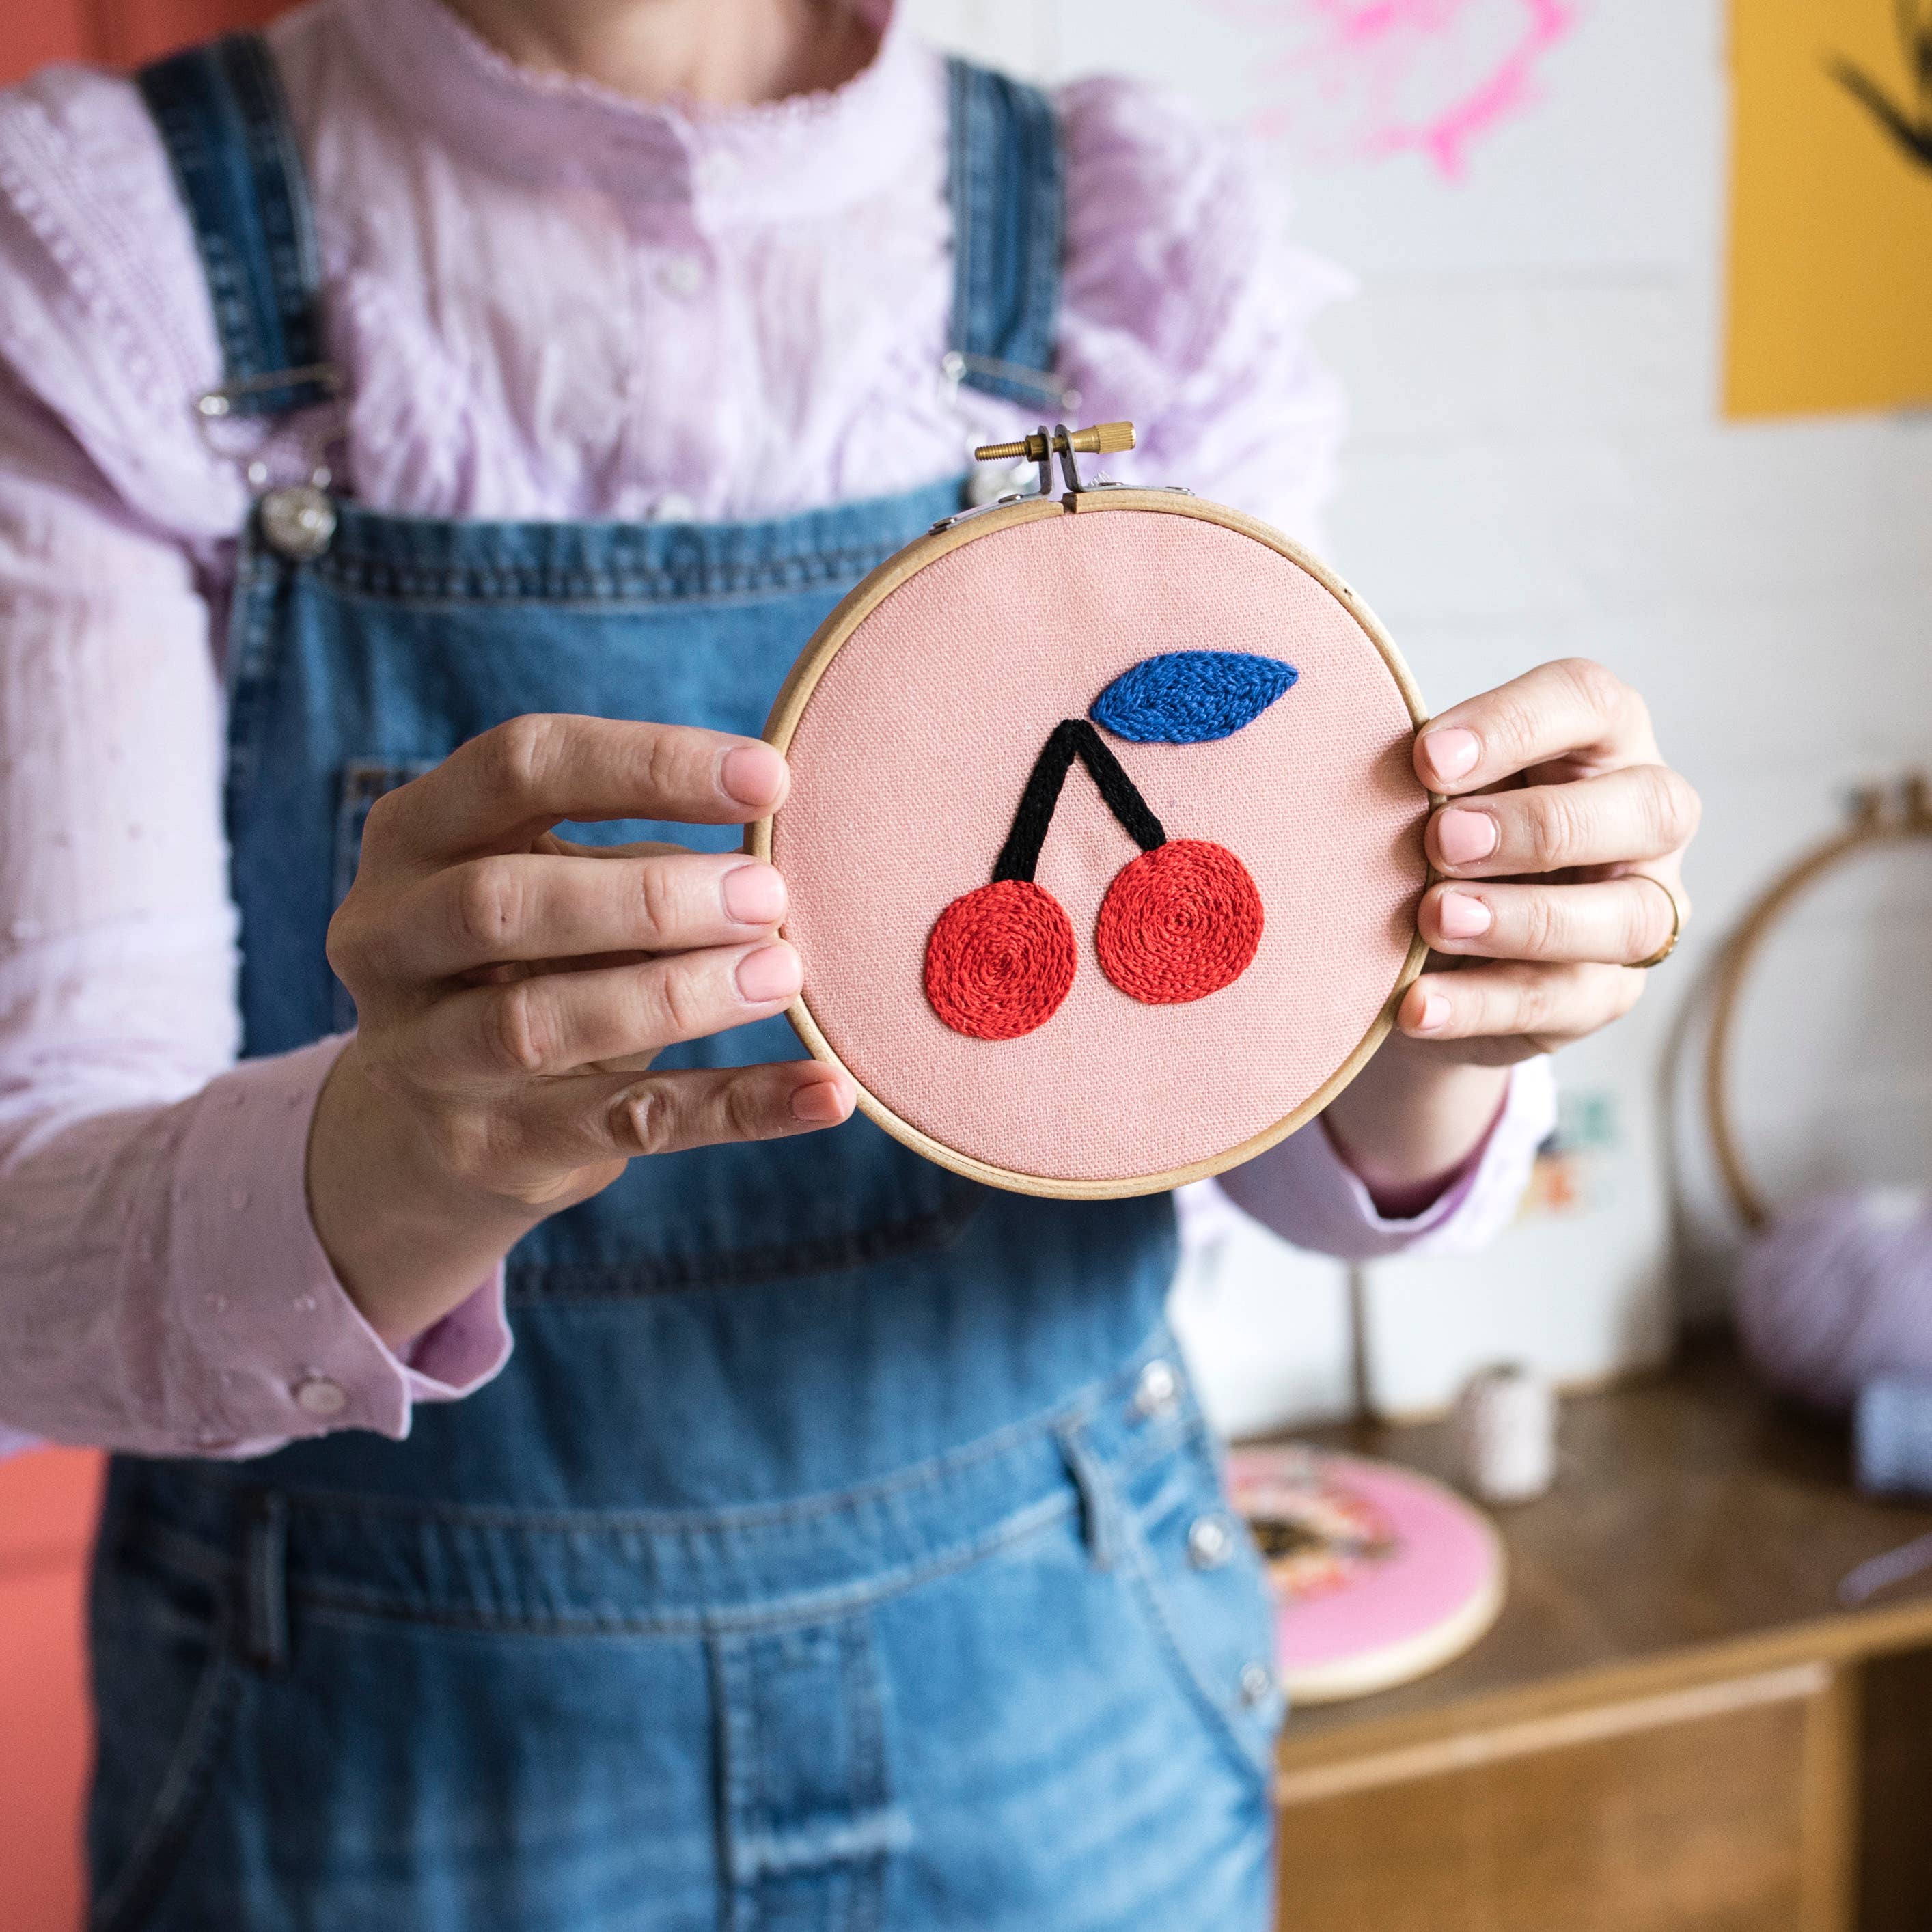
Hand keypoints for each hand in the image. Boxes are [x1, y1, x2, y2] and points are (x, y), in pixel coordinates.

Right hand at [309, 714, 852, 1343]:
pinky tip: (826, 1091)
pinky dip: (737, 1106)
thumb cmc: (519, 968)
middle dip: (648, 896)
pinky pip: (625, 1124)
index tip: (772, 779)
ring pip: (540, 1023)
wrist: (419, 1136)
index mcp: (413, 836)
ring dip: (677, 995)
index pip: (519, 767)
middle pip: (503, 903)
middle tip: (770, 897)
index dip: (648, 764)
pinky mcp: (488, 1149)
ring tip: (785, 974)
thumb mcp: (547, 888)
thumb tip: (778, 848)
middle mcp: (387, 940)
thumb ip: (631, 859)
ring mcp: (424, 1056)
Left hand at [1319, 660, 1696, 1205]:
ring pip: (1627, 917)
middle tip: (1439, 840)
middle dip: (1536, 826)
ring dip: (1524, 918)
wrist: (1432, 947)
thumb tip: (1322, 760)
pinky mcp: (1605, 993)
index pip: (1588, 703)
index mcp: (1599, 737)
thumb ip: (1414, 777)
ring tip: (1434, 920)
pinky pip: (1564, 1002)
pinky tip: (1415, 1004)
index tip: (1424, 758)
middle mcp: (1644, 818)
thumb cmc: (1430, 832)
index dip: (1513, 724)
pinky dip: (1483, 1005)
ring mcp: (1640, 908)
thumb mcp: (1427, 793)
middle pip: (1647, 808)